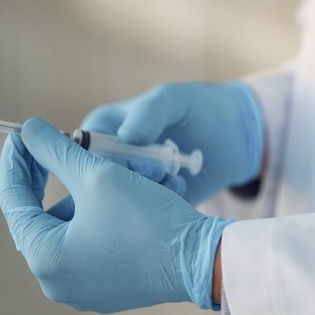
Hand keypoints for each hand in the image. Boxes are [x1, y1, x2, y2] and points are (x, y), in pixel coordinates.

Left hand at [0, 118, 231, 312]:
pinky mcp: (111, 289)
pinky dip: (105, 216)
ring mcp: (85, 289)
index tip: (21, 134)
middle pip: (47, 215)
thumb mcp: (98, 175)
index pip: (14, 201)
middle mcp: (58, 282)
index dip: (17, 161)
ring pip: (75, 227)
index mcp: (46, 258)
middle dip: (62, 176)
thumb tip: (28, 130)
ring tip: (115, 168)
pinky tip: (128, 194)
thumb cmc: (148, 219)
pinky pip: (95, 243)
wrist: (202, 260)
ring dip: (89, 194)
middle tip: (63, 146)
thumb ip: (56, 150)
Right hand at [80, 82, 264, 204]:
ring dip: (146, 194)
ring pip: (120, 204)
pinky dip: (164, 204)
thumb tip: (126, 138)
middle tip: (156, 170)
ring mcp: (133, 186)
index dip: (97, 161)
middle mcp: (112, 161)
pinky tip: (182, 185)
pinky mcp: (154, 207)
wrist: (233, 134)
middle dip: (126, 180)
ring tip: (172, 176)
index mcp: (104, 130)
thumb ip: (149, 113)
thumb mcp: (173, 100)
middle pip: (96, 184)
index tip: (127, 162)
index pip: (80, 152)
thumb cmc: (197, 107)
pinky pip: (148, 214)